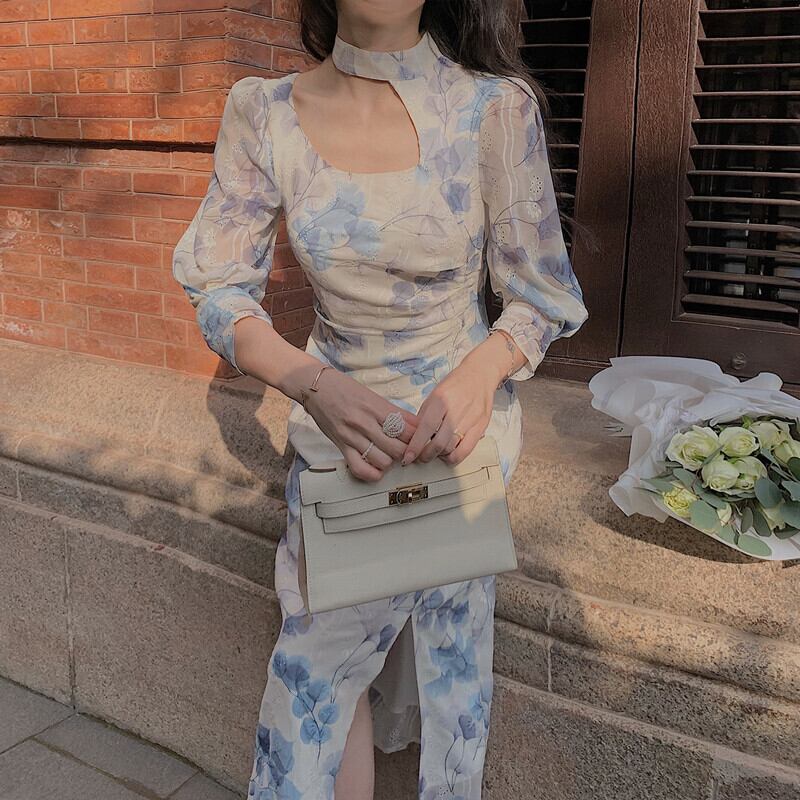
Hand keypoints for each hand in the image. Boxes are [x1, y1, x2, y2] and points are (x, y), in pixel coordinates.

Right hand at [303, 367, 418, 481]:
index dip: (418, 437)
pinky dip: (372, 473)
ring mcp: (352, 436)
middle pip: (397, 448)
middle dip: (407, 453)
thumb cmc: (344, 388)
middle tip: (409, 451)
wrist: (316, 387)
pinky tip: (377, 469)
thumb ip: (393, 411)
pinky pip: (359, 468)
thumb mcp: (372, 395)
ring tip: (391, 457)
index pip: (406, 428)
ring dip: (391, 462)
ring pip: (382, 460)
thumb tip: (415, 424)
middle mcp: (365, 422)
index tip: (421, 440)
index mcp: (375, 407)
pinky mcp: (341, 446)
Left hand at [402, 360, 496, 466]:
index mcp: (441, 399)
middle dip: (426, 455)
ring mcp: (471, 419)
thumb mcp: (433, 395)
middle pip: (439, 443)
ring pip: (451, 449)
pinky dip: (454, 457)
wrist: (480, 375)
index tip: (407, 457)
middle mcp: (457, 410)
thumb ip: (424, 416)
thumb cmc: (454, 385)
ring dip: (439, 456)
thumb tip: (413, 437)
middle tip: (419, 458)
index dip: (415, 446)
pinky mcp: (481, 426)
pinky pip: (466, 450)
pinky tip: (448, 454)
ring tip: (434, 453)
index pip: (426, 428)